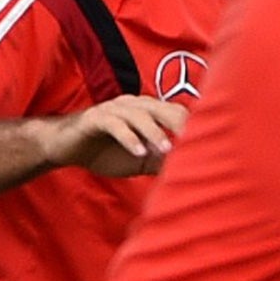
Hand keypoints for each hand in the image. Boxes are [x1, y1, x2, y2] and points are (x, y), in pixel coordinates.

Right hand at [31, 94, 188, 177]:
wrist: (66, 147)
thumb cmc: (107, 152)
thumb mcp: (141, 161)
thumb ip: (164, 163)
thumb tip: (193, 174)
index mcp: (148, 112)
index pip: (176, 112)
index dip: (194, 124)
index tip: (213, 141)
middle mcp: (133, 106)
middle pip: (162, 108)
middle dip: (180, 123)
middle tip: (197, 140)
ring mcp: (113, 110)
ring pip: (139, 115)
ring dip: (154, 132)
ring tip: (166, 150)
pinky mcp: (95, 119)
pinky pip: (114, 125)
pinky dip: (128, 138)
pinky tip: (138, 153)